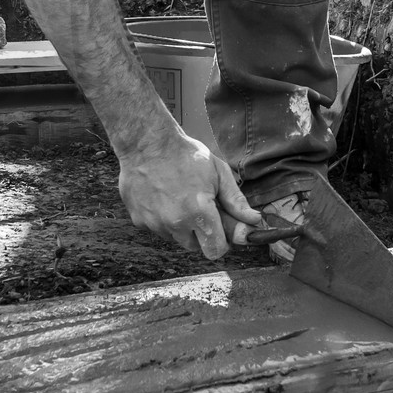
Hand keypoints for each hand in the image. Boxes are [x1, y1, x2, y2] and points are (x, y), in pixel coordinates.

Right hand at [117, 130, 260, 259]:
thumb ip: (236, 201)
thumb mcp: (218, 172)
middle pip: (196, 247)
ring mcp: (154, 223)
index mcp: (199, 212)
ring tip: (180, 198)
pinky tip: (163, 197)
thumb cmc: (185, 154)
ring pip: (176, 238)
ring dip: (182, 226)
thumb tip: (255, 221)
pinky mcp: (138, 221)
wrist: (146, 142)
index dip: (222, 240)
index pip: (216, 250)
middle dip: (202, 233)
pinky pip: (157, 228)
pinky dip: (162, 219)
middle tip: (201, 209)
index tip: (222, 226)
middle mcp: (175, 223)